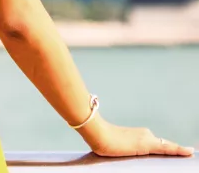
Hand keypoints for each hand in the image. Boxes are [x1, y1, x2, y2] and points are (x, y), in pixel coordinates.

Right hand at [79, 116, 194, 157]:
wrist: (98, 135)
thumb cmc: (102, 140)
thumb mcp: (116, 145)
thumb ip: (125, 148)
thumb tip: (124, 151)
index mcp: (138, 135)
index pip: (158, 144)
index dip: (170, 147)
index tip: (182, 150)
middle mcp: (145, 134)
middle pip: (162, 146)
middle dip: (174, 151)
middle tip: (187, 154)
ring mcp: (147, 138)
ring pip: (166, 148)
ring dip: (176, 151)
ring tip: (188, 153)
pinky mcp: (148, 144)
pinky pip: (168, 149)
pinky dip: (179, 150)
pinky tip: (189, 152)